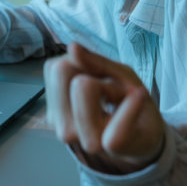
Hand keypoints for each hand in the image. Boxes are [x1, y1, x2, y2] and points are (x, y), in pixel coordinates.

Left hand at [44, 42, 164, 173]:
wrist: (132, 136)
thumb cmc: (137, 112)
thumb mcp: (132, 86)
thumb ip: (102, 66)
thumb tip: (73, 47)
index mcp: (98, 139)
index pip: (88, 89)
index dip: (115, 89)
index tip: (137, 98)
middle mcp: (72, 136)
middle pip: (74, 78)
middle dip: (94, 73)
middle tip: (109, 90)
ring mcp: (57, 124)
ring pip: (57, 69)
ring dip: (78, 68)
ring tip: (97, 87)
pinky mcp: (49, 111)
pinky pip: (51, 70)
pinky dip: (70, 70)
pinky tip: (85, 86)